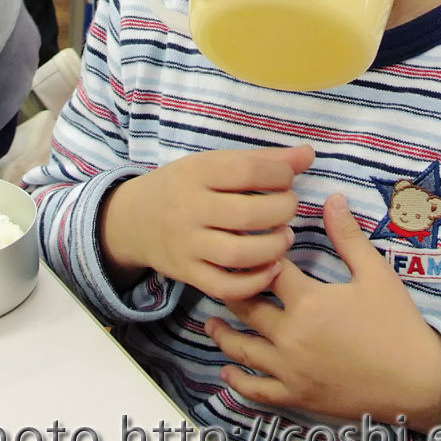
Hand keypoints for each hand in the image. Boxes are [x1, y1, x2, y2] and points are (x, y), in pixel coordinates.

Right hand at [100, 144, 312, 301]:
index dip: (279, 175)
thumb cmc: (185, 186)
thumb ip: (262, 160)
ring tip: (284, 238)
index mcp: (196, 172)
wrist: (133, 220)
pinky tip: (271, 267)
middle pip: (247, 214)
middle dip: (281, 212)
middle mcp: (188, 208)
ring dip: (273, 248)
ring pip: (238, 254)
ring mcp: (186, 245)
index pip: (246, 171)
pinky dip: (255, 282)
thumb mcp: (214, 164)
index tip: (286, 181)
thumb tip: (308, 154)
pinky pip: (225, 287)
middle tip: (287, 210)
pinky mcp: (187, 274)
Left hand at [207, 194, 440, 428]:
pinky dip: (238, 380)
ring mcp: (291, 369)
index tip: (245, 243)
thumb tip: (332, 198)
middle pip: (247, 306)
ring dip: (223, 333)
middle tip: (217, 276)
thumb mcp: (376, 274)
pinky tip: (227, 370)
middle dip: (231, 289)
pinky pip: (257, 389)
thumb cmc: (397, 324)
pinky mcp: (297, 395)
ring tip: (210, 320)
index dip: (255, 254)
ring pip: (243, 349)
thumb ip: (348, 236)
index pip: (267, 270)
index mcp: (309, 302)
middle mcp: (291, 336)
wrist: (417, 382)